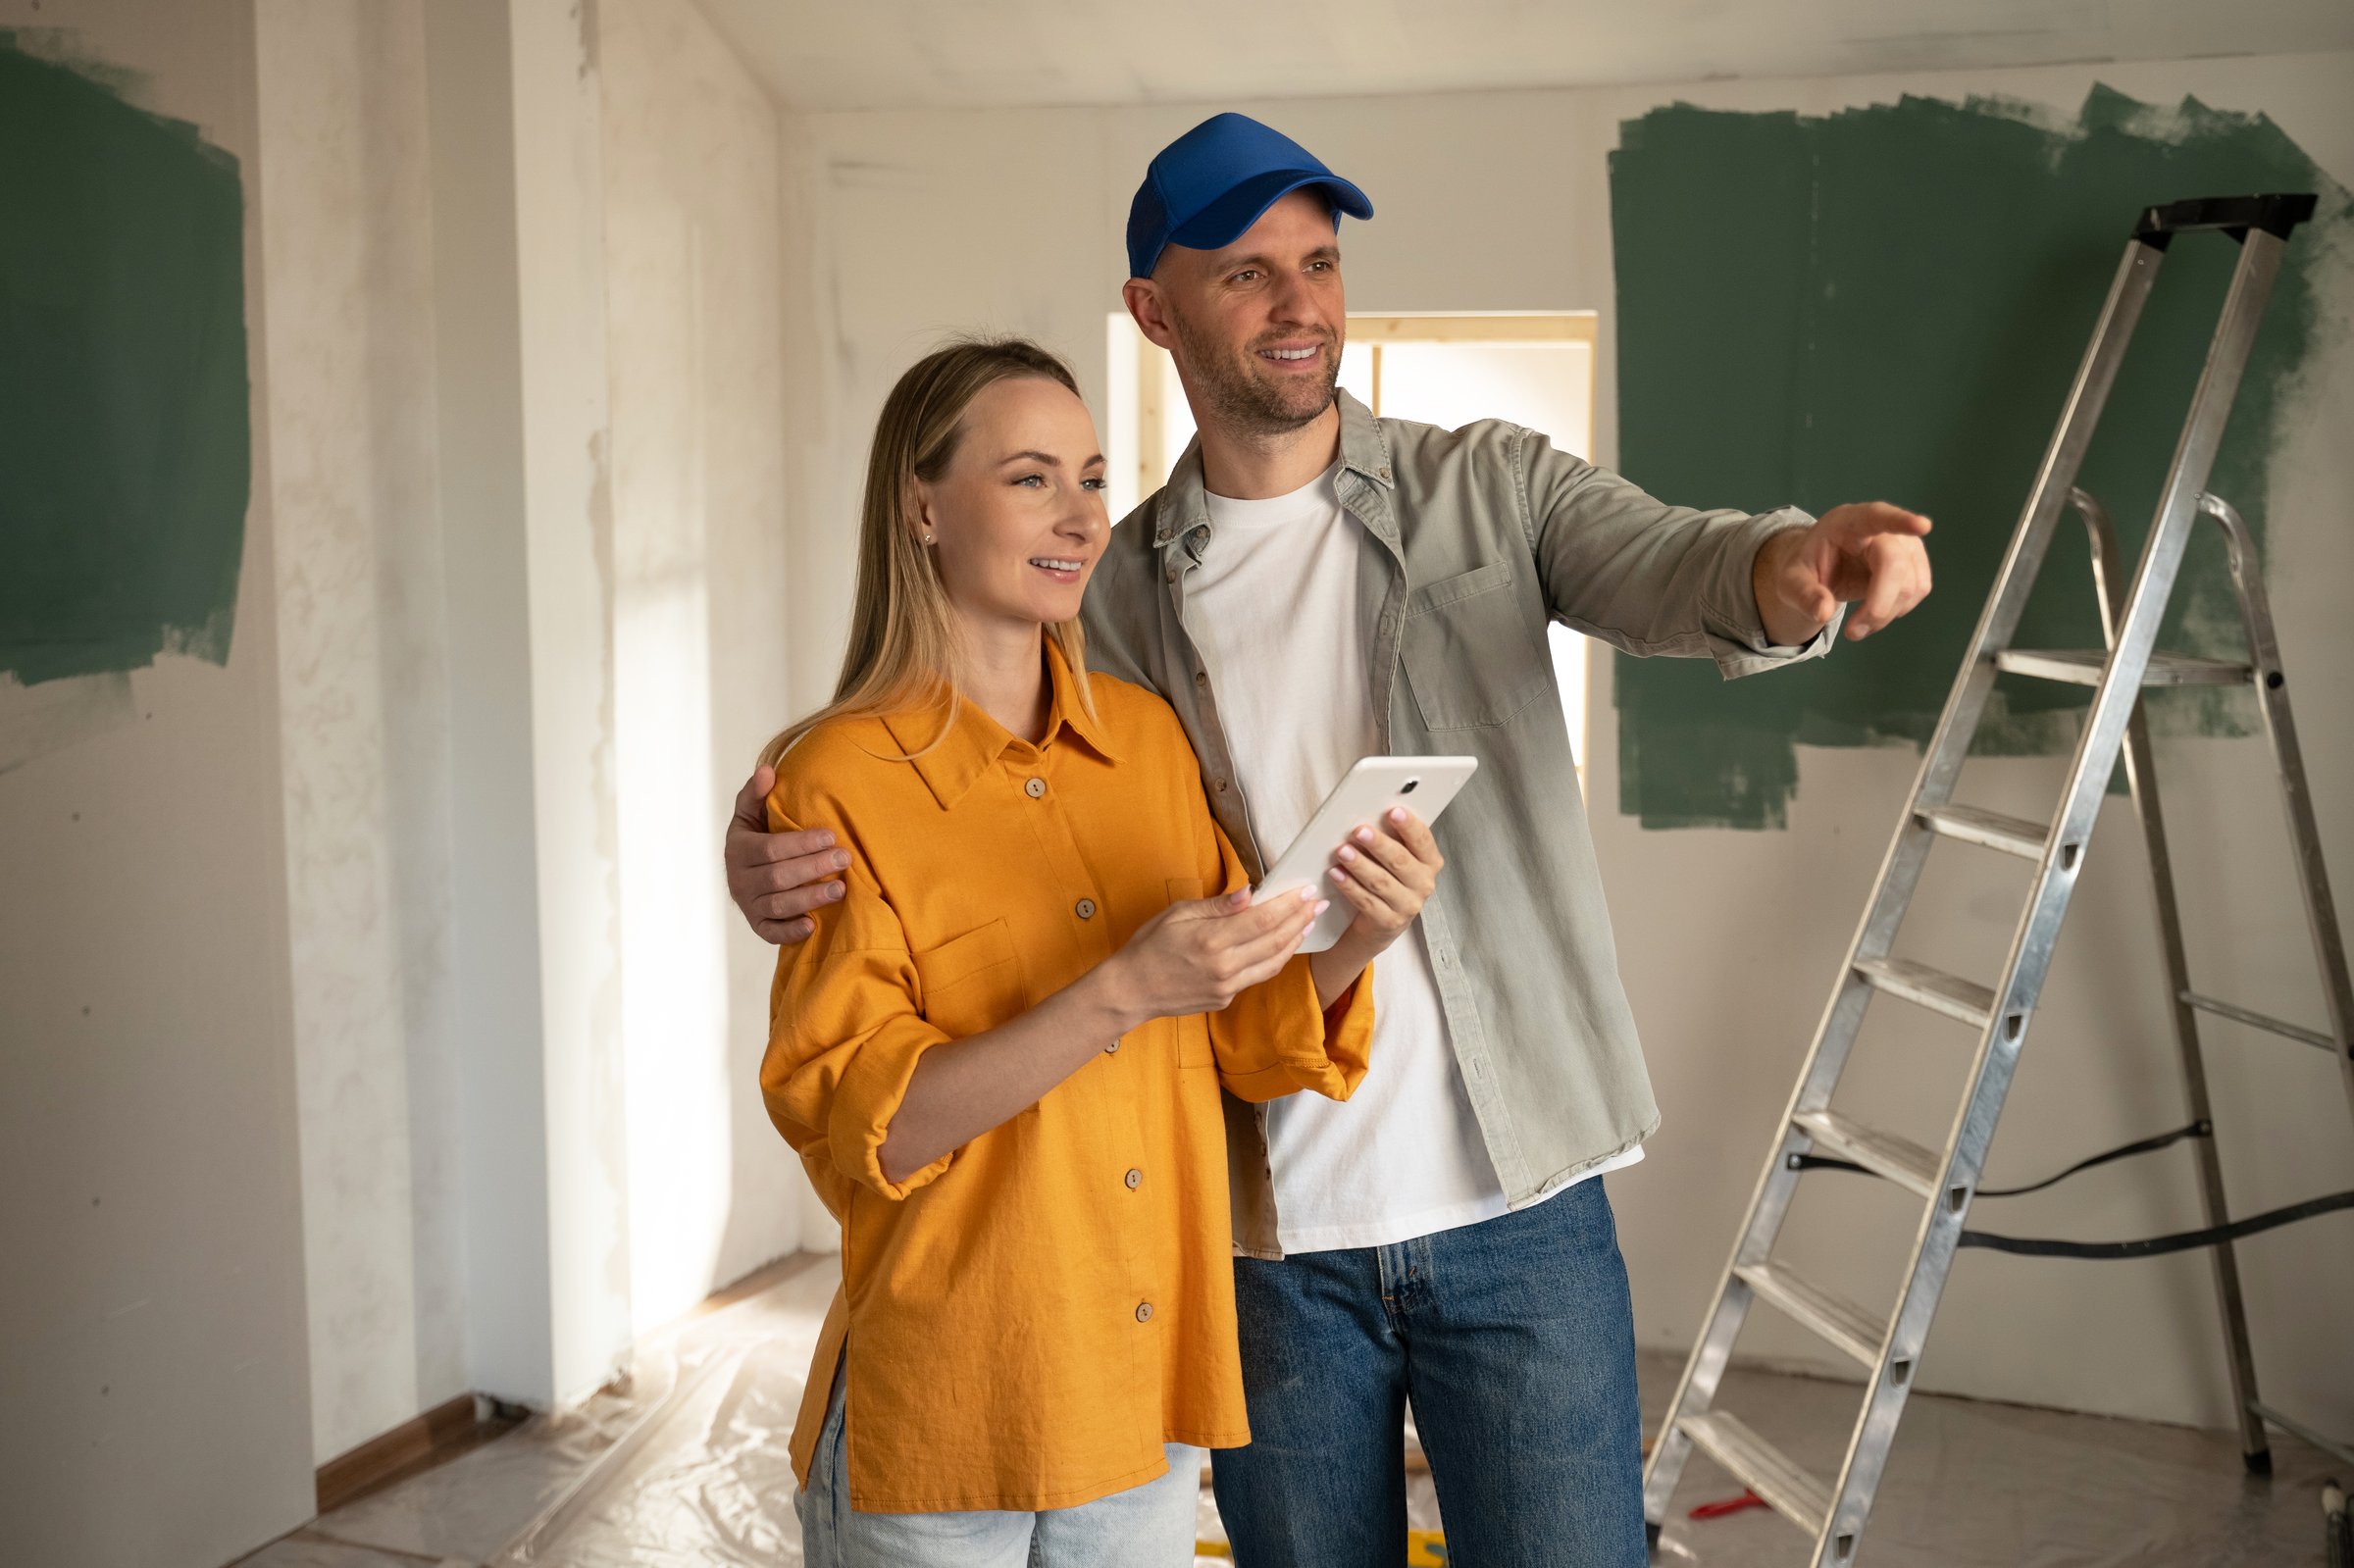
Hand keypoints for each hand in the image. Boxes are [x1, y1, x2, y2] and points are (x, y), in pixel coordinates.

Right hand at [726, 765, 850, 944]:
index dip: (801, 843)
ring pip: (779, 905)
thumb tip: (767, 770)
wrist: (745, 873)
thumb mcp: (751, 813)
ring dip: (810, 897)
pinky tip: (813, 925)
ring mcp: (748, 905)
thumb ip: (757, 793)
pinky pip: (771, 933)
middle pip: (777, 877)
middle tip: (845, 858)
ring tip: (840, 889)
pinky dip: (791, 932)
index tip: (831, 836)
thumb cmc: (756, 837)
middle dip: (813, 867)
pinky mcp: (758, 925)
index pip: (770, 848)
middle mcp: (739, 880)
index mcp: (737, 849)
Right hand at [1100, 887, 1324, 1026]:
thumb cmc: (1149, 946)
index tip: (1306, 892)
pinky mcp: (1225, 999)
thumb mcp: (1178, 914)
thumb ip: (1217, 905)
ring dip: (1294, 942)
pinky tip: (1281, 945)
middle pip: (1275, 941)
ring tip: (1307, 923)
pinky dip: (1274, 959)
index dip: (1289, 905)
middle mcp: (1224, 966)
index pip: (1263, 919)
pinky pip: (1257, 976)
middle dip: (1300, 920)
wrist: (1131, 990)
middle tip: (1318, 904)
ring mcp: (1227, 987)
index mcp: (1212, 940)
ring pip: (1273, 963)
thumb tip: (1250, 892)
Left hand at [1325, 808, 1442, 953]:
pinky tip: (1336, 873)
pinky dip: (1349, 885)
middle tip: (1359, 831)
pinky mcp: (1388, 921)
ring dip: (1359, 864)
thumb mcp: (1398, 859)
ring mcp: (1407, 905)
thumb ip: (1393, 839)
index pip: (1423, 840)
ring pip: (1381, 881)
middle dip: (1378, 844)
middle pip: (1400, 861)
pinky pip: (1366, 900)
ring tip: (1342, 850)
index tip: (1393, 811)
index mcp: (1430, 862)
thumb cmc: (1391, 879)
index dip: (1409, 826)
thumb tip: (1370, 815)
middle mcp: (1423, 884)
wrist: (1384, 922)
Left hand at [1754, 502, 1933, 643]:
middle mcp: (1881, 529)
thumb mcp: (1790, 582)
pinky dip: (1896, 610)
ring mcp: (1903, 544)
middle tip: (1852, 633)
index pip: (1877, 516)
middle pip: (1896, 565)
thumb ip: (1803, 595)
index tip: (1923, 525)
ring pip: (1912, 583)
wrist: (1819, 569)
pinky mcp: (1914, 562)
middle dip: (1878, 605)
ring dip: (1886, 613)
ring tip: (1857, 625)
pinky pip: (1918, 590)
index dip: (1901, 521)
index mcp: (1847, 522)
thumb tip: (1823, 612)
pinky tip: (1873, 613)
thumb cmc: (1806, 568)